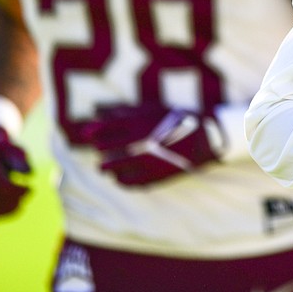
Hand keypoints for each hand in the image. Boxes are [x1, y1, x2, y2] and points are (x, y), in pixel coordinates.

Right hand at [0, 124, 31, 217]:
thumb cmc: (2, 149)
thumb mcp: (15, 150)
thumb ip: (22, 161)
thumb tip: (28, 174)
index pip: (2, 187)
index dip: (19, 192)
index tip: (30, 189)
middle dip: (13, 202)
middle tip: (26, 197)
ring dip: (1, 213)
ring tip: (17, 206)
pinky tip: (1, 209)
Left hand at [80, 105, 222, 185]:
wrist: (205, 139)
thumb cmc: (178, 120)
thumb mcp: (154, 109)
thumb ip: (129, 112)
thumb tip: (105, 113)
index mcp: (140, 124)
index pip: (108, 128)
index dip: (94, 131)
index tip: (87, 134)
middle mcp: (140, 142)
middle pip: (109, 148)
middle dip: (101, 149)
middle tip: (98, 150)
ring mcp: (146, 161)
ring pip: (116, 167)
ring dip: (107, 166)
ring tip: (103, 167)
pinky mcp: (153, 176)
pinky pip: (130, 182)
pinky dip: (121, 180)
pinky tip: (119, 178)